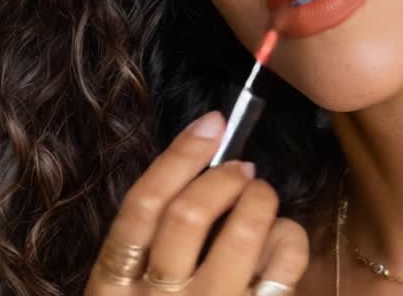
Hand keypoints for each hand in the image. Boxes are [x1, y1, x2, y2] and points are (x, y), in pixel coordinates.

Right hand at [85, 111, 309, 295]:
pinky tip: (283, 237)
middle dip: (225, 178)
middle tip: (242, 171)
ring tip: (262, 200)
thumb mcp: (132, 292)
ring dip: (260, 200)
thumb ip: (155, 241)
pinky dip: (290, 237)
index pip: (143, 206)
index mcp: (113, 286)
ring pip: (243, 234)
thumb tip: (205, 165)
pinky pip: (283, 265)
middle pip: (192, 214)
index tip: (212, 123)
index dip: (180, 155)